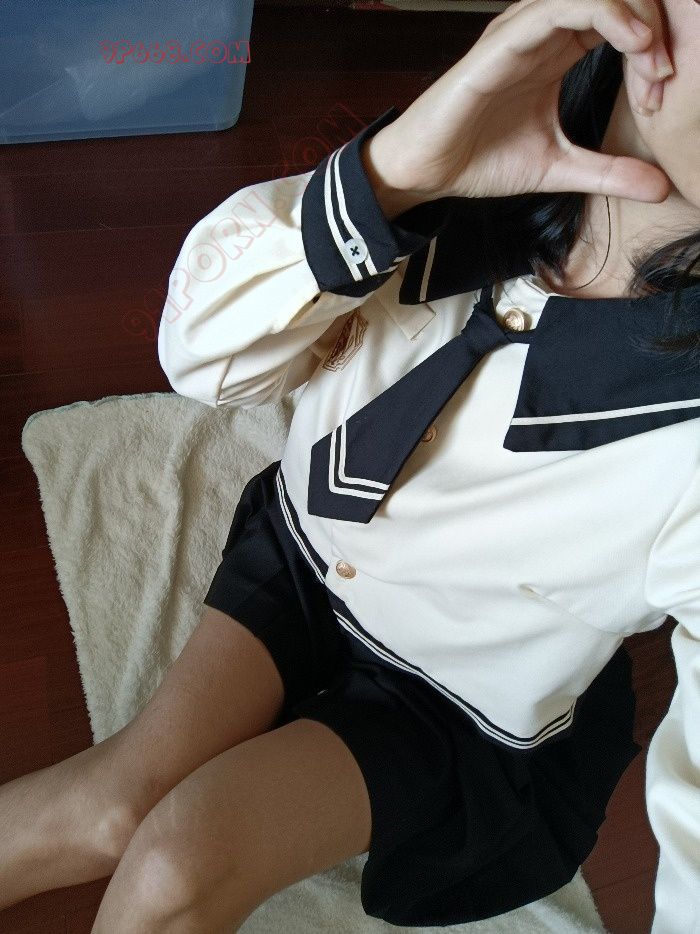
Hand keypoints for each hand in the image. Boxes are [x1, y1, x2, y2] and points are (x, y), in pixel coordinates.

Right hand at [367, 0, 673, 204]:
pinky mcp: (503, 42)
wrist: (427, 171)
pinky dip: (606, 14)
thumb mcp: (560, 169)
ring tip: (654, 57)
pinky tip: (631, 40)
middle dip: (655, 27)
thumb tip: (661, 188)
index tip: (663, 92)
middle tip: (666, 74)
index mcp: (559, 51)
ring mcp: (523, 31)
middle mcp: (544, 31)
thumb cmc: (481, 160)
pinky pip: (562, 7)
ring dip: (637, 17)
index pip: (622, 20)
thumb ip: (609, 173)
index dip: (655, 47)